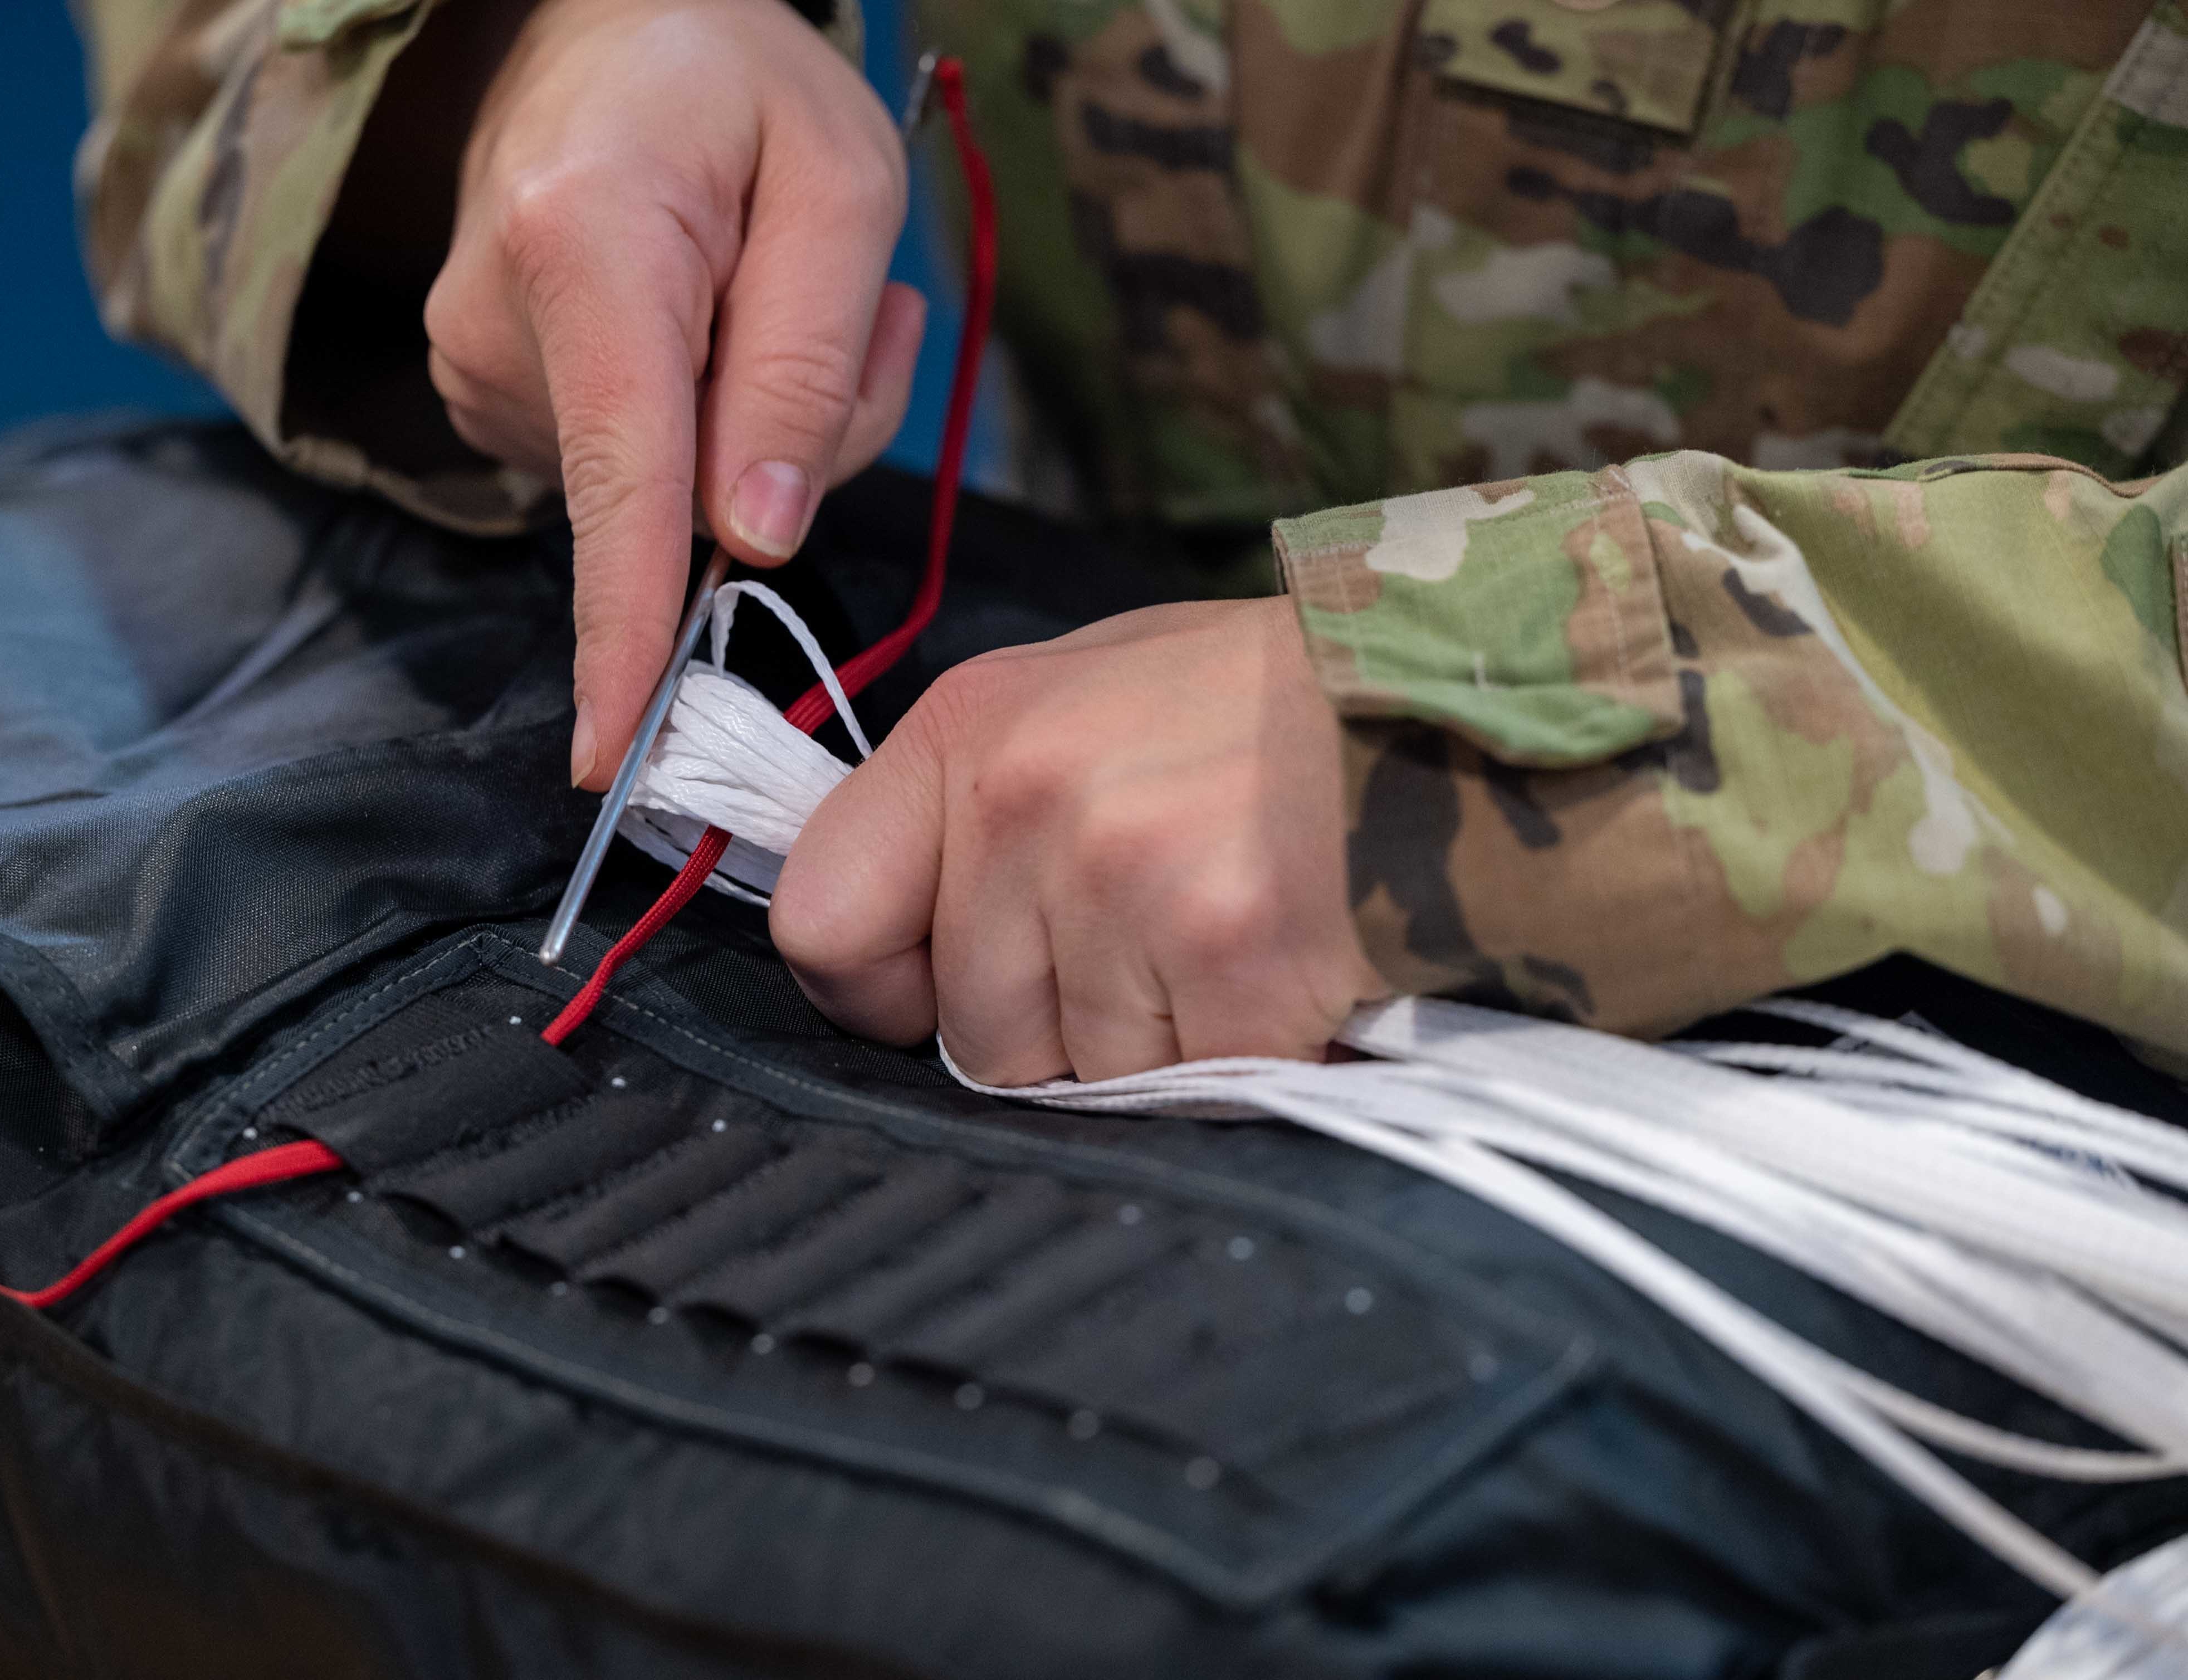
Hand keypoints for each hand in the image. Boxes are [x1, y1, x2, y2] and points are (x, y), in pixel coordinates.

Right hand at [424, 0, 924, 786]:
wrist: (604, 29)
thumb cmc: (736, 85)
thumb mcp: (839, 179)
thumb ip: (808, 361)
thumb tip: (753, 542)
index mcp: (587, 246)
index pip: (620, 481)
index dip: (628, 628)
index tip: (615, 751)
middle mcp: (504, 325)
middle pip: (682, 497)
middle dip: (798, 449)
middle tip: (852, 307)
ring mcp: (485, 371)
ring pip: (675, 495)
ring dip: (760, 431)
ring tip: (764, 289)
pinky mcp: (496, 399)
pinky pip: (641, 472)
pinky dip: (708, 425)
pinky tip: (712, 322)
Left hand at [771, 597, 1385, 1082]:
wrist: (1457, 686)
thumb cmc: (1267, 706)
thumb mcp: (1089, 700)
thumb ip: (977, 813)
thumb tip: (902, 944)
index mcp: (970, 731)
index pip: (821, 918)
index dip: (880, 989)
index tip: (934, 994)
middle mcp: (1027, 800)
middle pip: (973, 1032)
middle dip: (1063, 1030)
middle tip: (1161, 947)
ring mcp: (1125, 878)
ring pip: (1085, 1077)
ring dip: (1166, 1049)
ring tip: (1238, 943)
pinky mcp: (1231, 953)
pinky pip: (1198, 1087)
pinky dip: (1252, 1062)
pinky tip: (1293, 976)